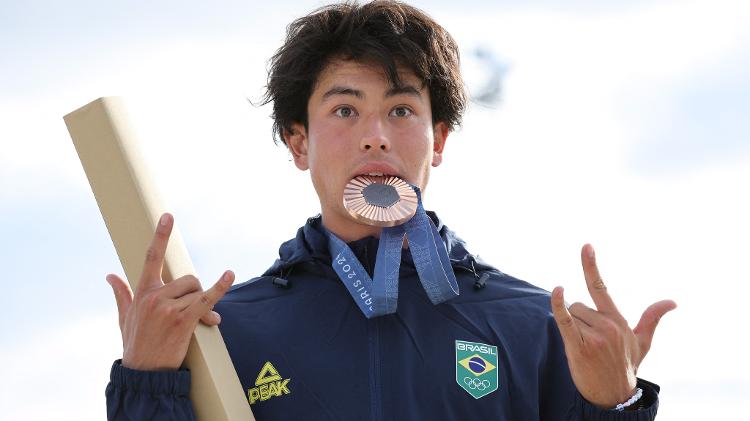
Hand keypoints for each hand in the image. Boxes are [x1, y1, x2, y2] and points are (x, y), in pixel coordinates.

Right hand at [105, 212, 234, 370]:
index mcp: (142, 292)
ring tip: (199, 321)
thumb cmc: (136, 343)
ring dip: (202, 305)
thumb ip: (120, 293)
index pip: (152, 257)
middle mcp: (154, 297)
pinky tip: (229, 275)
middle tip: (192, 311)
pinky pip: (207, 298)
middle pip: (188, 279)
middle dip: (194, 292)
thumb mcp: (124, 316)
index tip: (168, 216)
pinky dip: (220, 287)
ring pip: (197, 291)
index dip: (161, 235)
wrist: (144, 372)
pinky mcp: (184, 320)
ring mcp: (169, 308)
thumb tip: (110, 276)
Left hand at [550, 244, 675, 407]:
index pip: (601, 287)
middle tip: (590, 342)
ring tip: (584, 348)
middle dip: (579, 320)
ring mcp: (593, 336)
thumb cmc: (625, 365)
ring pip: (570, 316)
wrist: (614, 395)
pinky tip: (558, 292)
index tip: (586, 246)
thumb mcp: (641, 341)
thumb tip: (673, 302)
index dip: (591, 266)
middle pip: (578, 306)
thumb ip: (652, 318)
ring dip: (572, 329)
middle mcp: (607, 325)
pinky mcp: (578, 346)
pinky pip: (564, 320)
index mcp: (617, 321)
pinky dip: (558, 306)